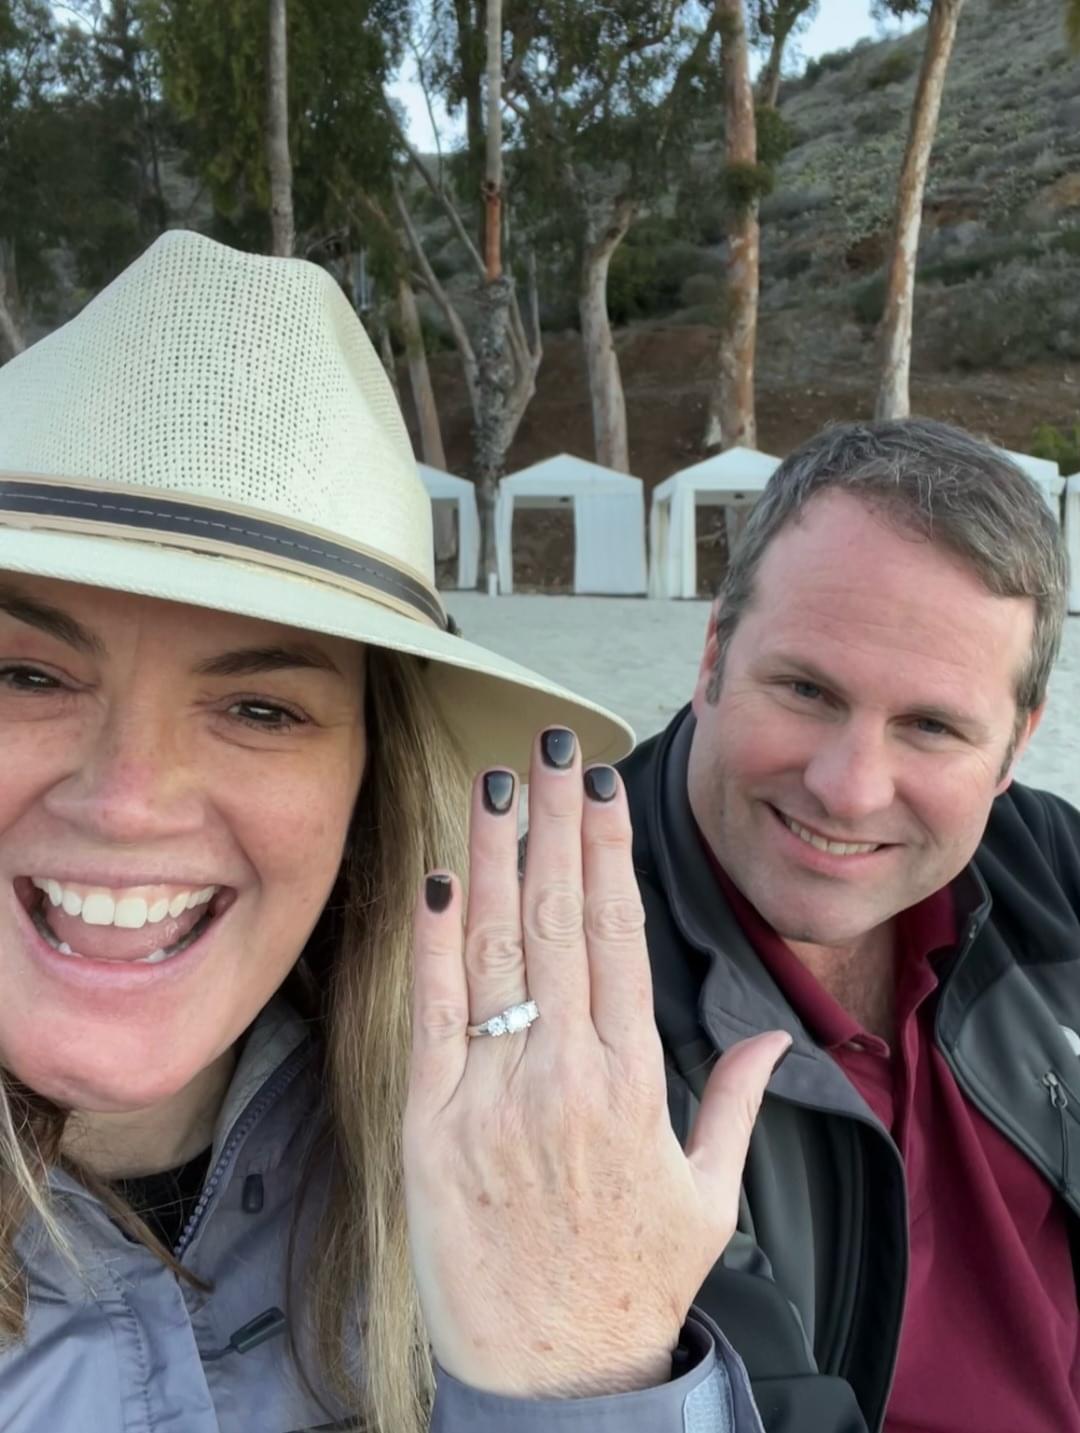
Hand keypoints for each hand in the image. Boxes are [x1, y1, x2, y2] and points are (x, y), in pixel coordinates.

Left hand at [405, 727, 789, 1399]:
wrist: (555, 1378)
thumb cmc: (631, 1284)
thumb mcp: (708, 1199)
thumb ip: (734, 1105)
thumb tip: (765, 1037)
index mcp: (634, 1083)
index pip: (619, 936)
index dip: (607, 852)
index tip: (600, 788)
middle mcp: (566, 1075)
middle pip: (560, 919)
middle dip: (553, 822)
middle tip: (550, 746)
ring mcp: (494, 1097)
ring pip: (495, 950)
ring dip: (496, 856)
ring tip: (496, 782)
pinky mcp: (432, 1126)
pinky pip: (433, 1014)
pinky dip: (433, 940)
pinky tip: (441, 877)